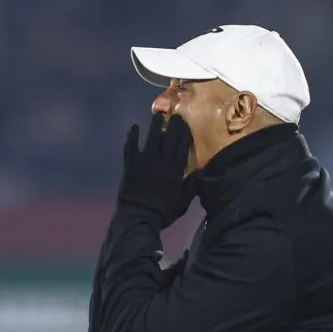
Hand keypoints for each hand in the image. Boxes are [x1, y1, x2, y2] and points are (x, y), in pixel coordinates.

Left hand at [116, 113, 199, 228]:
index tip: (186, 123)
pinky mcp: (130, 164)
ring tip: (157, 115)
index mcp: (175, 170)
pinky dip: (132, 136)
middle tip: (175, 115)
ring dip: (154, 125)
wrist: (139, 216)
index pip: (182, 146)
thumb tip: (201, 171)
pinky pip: (131, 146)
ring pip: (151, 138)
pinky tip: (133, 127)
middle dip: (173, 125)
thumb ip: (191, 186)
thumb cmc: (162, 212)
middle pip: (169, 138)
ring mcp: (145, 161)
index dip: (184, 133)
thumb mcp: (183, 203)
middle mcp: (161, 161)